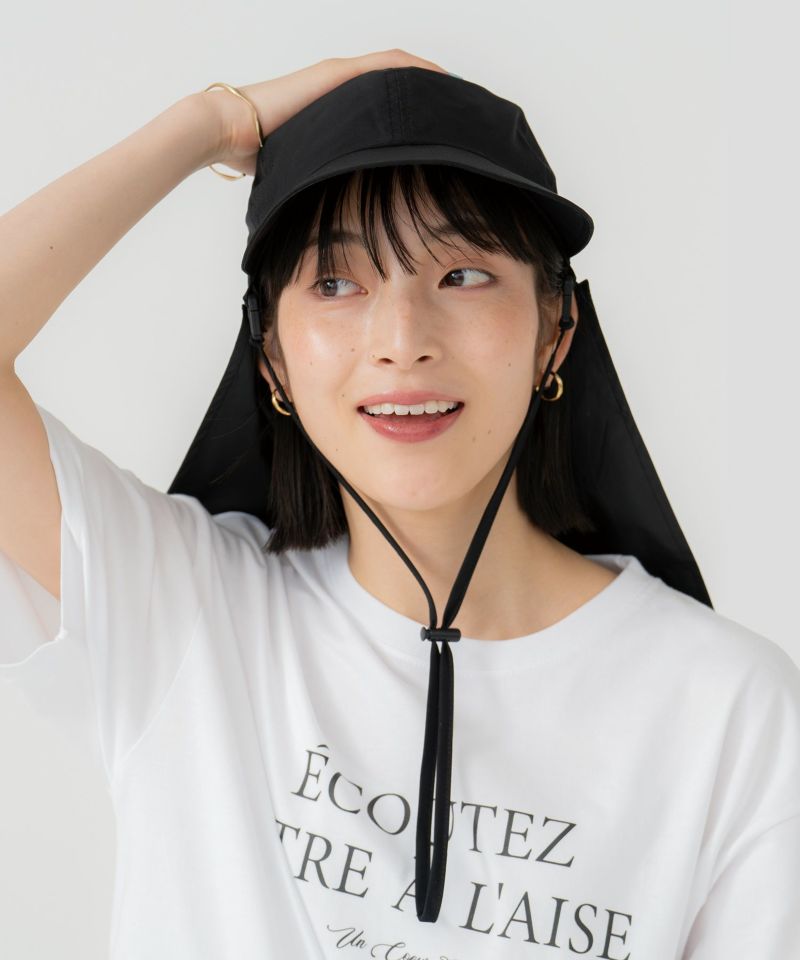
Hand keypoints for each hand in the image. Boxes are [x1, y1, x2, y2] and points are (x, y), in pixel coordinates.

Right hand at [203, 49, 449, 176]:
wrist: (229, 131)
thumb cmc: (258, 158)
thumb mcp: (304, 175)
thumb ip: (325, 186)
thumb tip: (343, 230)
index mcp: (338, 112)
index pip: (387, 107)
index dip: (417, 118)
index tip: (443, 137)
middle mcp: (343, 90)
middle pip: (400, 86)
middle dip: (432, 100)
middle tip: (463, 118)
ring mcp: (341, 78)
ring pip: (400, 72)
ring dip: (432, 80)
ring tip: (462, 99)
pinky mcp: (340, 74)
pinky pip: (390, 65)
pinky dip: (419, 70)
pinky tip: (442, 79)